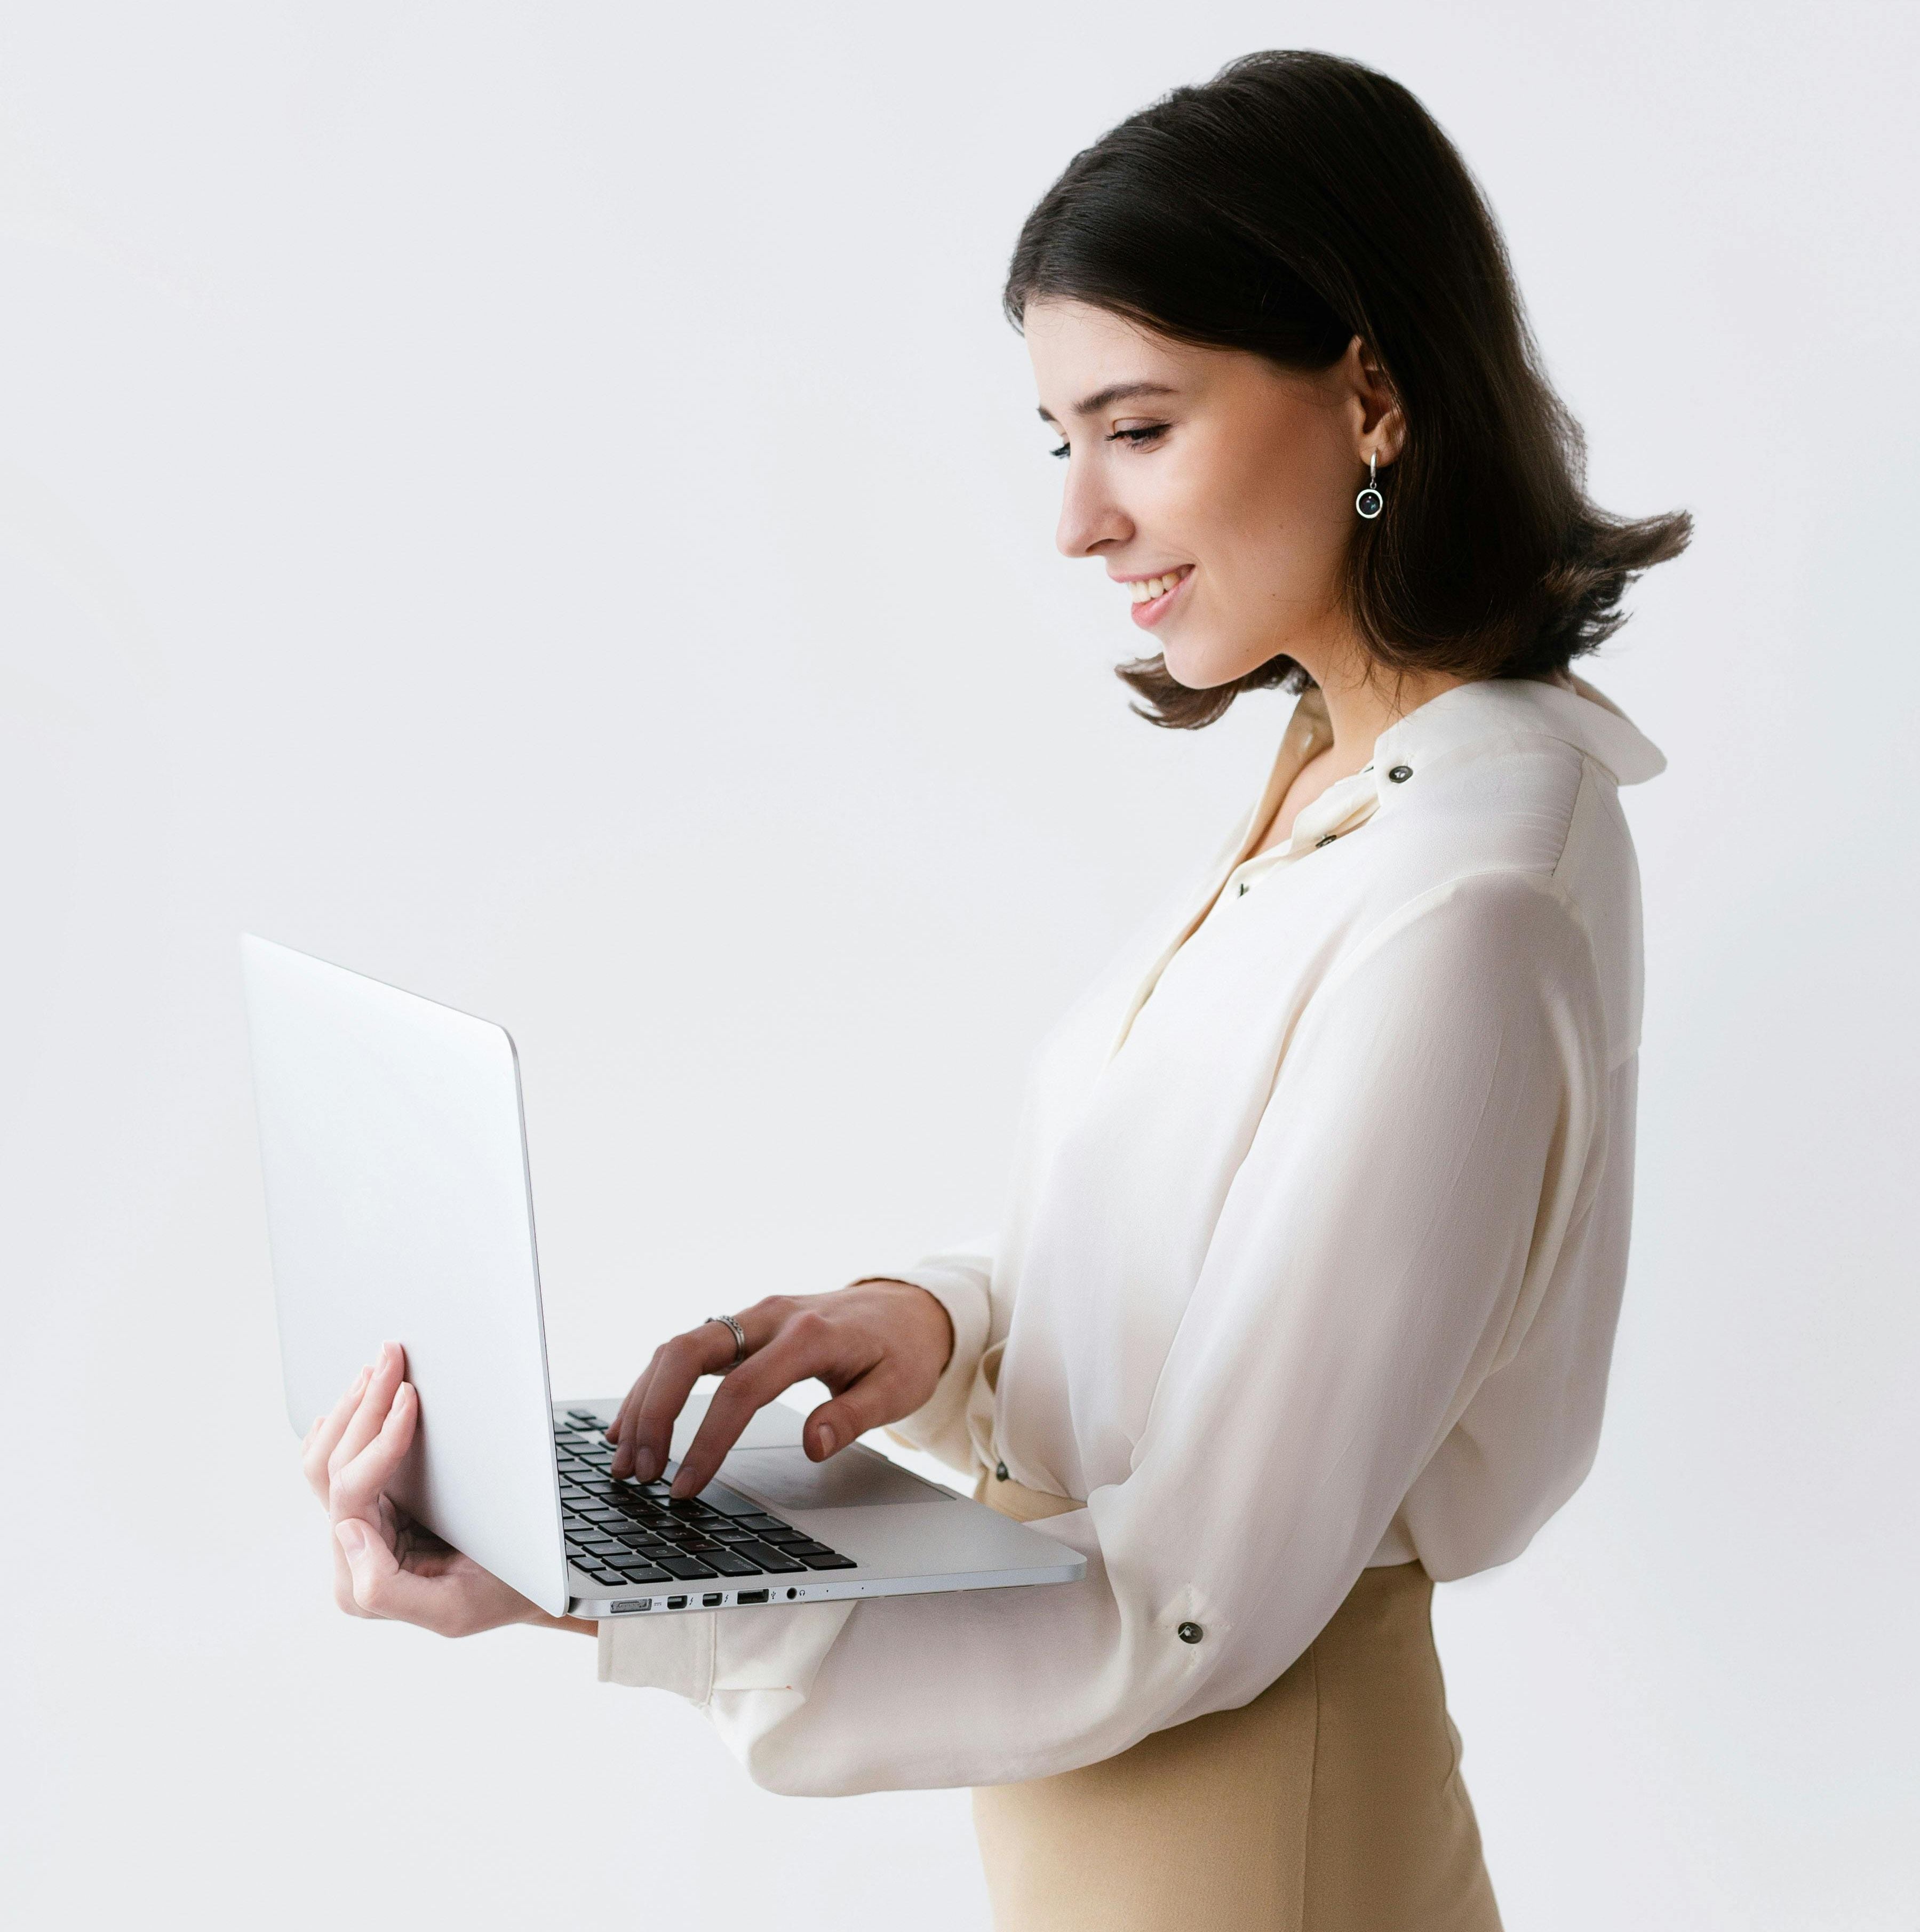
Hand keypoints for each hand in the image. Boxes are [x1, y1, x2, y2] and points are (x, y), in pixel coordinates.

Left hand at [302, 1341, 588, 1637]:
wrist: (528, 1590)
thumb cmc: (502, 1594)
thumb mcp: (453, 1611)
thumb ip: (384, 1587)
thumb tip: (347, 1530)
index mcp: (362, 1581)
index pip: (351, 1494)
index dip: (377, 1440)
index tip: (409, 1396)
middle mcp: (351, 1552)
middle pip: (331, 1466)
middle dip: (361, 1407)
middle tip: (392, 1357)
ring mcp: (358, 1526)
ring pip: (327, 1457)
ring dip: (352, 1407)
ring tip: (380, 1365)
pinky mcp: (375, 1505)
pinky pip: (340, 1459)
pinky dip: (349, 1422)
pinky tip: (362, 1394)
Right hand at [608, 1281, 955, 1496]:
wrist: (909, 1307)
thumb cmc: (903, 1350)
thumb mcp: (898, 1390)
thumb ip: (854, 1417)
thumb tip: (812, 1446)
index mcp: (810, 1336)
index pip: (743, 1389)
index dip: (707, 1440)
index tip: (684, 1487)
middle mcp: (772, 1317)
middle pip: (690, 1352)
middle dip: (654, 1411)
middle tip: (638, 1471)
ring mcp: (753, 1317)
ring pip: (679, 1347)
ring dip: (645, 1399)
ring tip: (625, 1457)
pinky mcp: (744, 1325)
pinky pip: (687, 1349)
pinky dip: (656, 1383)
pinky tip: (635, 1420)